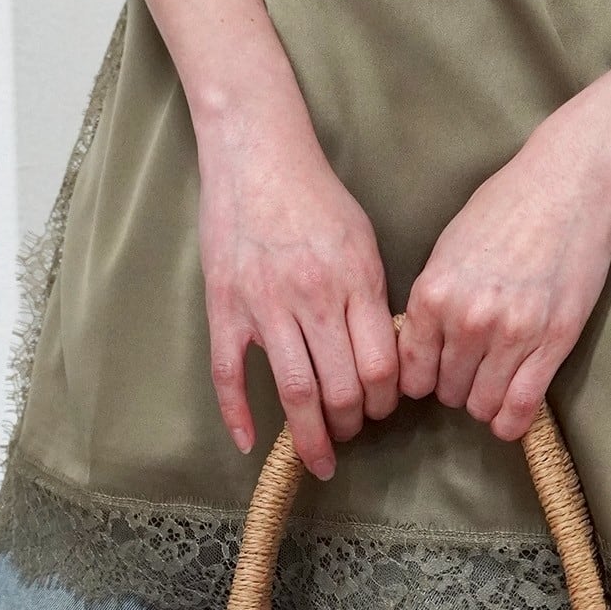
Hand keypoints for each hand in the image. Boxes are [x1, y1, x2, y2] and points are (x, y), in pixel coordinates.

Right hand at [197, 123, 399, 478]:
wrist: (257, 152)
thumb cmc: (316, 196)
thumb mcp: (362, 241)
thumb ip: (371, 299)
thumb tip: (383, 357)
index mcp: (353, 281)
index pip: (380, 365)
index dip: (385, 401)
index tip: (383, 410)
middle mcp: (312, 297)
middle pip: (341, 387)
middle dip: (351, 424)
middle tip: (351, 435)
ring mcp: (264, 304)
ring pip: (294, 390)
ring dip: (310, 435)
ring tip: (318, 457)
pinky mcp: (225, 306)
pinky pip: (229, 374)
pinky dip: (238, 415)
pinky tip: (250, 444)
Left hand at [398, 116, 610, 440]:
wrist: (568, 182)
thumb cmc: (505, 208)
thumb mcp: (447, 249)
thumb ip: (430, 301)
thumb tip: (416, 347)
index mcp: (433, 296)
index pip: (411, 374)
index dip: (421, 381)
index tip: (434, 374)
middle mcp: (467, 320)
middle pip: (446, 393)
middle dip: (455, 387)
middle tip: (471, 371)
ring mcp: (511, 334)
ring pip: (482, 405)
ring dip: (485, 402)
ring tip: (494, 383)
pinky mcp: (551, 343)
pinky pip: (521, 407)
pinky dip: (511, 421)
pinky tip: (509, 416)